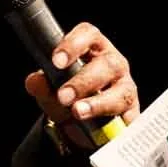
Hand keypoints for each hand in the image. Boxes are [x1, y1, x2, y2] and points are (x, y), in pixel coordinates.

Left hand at [24, 22, 138, 149]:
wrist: (82, 126)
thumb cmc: (69, 95)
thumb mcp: (51, 90)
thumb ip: (42, 85)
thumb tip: (34, 82)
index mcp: (93, 48)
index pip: (88, 35)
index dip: (73, 45)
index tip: (56, 61)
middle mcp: (113, 63)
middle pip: (106, 64)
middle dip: (83, 81)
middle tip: (63, 96)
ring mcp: (126, 87)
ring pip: (120, 91)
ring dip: (98, 103)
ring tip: (78, 112)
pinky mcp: (133, 112)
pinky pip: (130, 118)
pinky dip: (117, 125)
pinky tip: (104, 131)